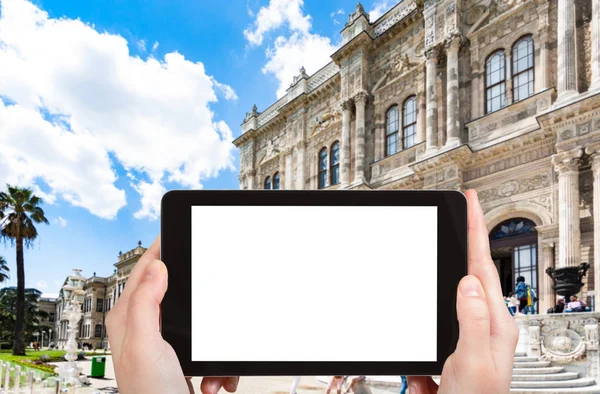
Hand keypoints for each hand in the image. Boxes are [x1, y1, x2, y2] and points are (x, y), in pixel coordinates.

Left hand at [106, 236, 238, 393]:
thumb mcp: (146, 345)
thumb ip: (146, 303)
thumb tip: (157, 267)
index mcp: (129, 318)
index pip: (144, 269)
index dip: (162, 247)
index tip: (179, 230)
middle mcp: (144, 326)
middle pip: (176, 290)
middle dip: (200, 301)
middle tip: (211, 305)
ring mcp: (165, 342)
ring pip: (200, 318)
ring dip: (214, 343)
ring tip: (210, 370)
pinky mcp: (183, 357)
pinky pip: (211, 346)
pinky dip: (218, 364)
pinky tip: (214, 380)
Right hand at [408, 190, 517, 392]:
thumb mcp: (475, 362)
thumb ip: (472, 321)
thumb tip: (468, 281)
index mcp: (493, 323)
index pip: (481, 266)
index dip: (476, 230)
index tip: (471, 201)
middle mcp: (482, 323)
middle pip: (471, 270)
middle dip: (465, 237)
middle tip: (462, 211)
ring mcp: (465, 332)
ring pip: (453, 288)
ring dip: (448, 262)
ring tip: (451, 238)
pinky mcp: (448, 342)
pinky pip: (438, 311)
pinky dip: (432, 293)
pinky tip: (433, 281)